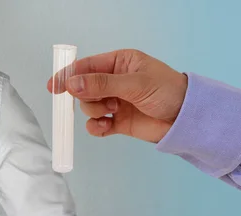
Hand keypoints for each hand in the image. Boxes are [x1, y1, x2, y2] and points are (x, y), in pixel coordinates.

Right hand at [47, 49, 187, 142]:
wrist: (186, 119)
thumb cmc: (167, 92)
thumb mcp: (134, 84)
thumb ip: (102, 84)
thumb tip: (72, 84)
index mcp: (119, 63)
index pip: (86, 66)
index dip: (69, 76)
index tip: (54, 87)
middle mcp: (114, 81)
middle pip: (83, 89)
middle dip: (88, 98)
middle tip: (105, 103)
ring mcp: (115, 102)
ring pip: (88, 108)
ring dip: (95, 112)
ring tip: (114, 113)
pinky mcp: (118, 122)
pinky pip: (96, 125)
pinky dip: (97, 128)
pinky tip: (106, 127)